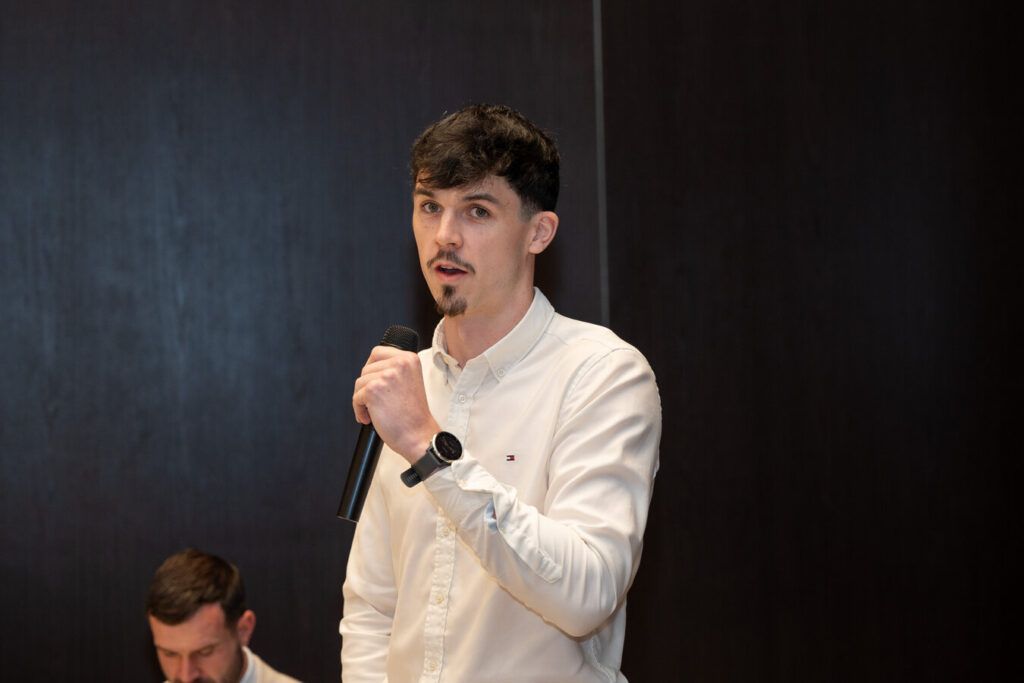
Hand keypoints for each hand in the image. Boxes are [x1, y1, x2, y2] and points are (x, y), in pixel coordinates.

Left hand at [352, 345, 439, 463]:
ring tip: (375, 412)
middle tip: (376, 402)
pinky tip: (370, 418)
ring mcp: (386, 376)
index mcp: (409, 359)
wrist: (418, 435)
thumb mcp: (410, 381)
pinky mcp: (373, 389)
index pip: (378, 353)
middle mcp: (399, 363)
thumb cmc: (414, 415)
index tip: (373, 381)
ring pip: (359, 383)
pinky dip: (359, 410)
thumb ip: (394, 370)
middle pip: (367, 368)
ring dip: (362, 399)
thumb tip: (372, 368)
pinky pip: (356, 397)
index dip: (371, 368)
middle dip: (367, 387)